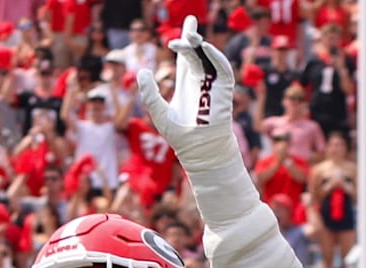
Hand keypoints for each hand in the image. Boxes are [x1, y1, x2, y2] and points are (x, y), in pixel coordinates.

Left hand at [136, 16, 237, 172]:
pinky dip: (216, 57)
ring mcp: (212, 84)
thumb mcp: (158, 111)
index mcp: (186, 83)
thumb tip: (143, 71)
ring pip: (208, 57)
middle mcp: (200, 80)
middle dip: (193, 36)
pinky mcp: (223, 90)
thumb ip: (148, 92)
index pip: (186, 56)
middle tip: (189, 20)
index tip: (189, 21)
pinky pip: (222, 69)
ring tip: (191, 35)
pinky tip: (205, 48)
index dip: (186, 39)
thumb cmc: (179, 135)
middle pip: (197, 52)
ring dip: (201, 45)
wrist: (197, 149)